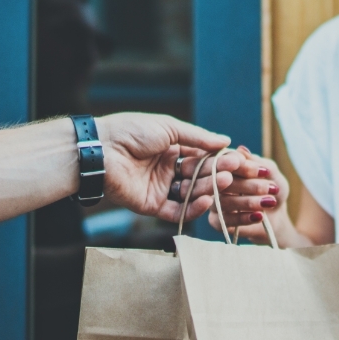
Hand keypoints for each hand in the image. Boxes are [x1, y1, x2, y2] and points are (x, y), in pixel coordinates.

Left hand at [96, 113, 243, 221]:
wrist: (101, 150)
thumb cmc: (130, 131)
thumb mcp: (168, 128)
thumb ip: (197, 137)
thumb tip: (225, 140)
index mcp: (171, 149)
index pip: (201, 157)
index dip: (219, 159)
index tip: (237, 160)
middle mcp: (168, 170)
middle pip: (199, 176)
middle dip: (216, 174)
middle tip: (234, 173)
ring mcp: (161, 189)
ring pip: (191, 193)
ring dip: (209, 190)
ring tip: (224, 184)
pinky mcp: (152, 206)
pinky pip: (178, 211)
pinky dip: (194, 208)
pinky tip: (207, 201)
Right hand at [206, 146, 289, 243]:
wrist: (277, 216)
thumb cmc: (272, 189)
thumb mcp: (271, 173)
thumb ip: (258, 162)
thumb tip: (241, 150)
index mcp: (226, 166)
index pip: (227, 162)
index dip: (244, 167)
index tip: (264, 171)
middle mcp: (215, 182)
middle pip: (223, 182)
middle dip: (249, 185)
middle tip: (271, 188)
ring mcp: (214, 202)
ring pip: (223, 202)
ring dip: (248, 202)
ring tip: (269, 202)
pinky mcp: (216, 221)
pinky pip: (224, 220)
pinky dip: (243, 218)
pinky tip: (259, 215)